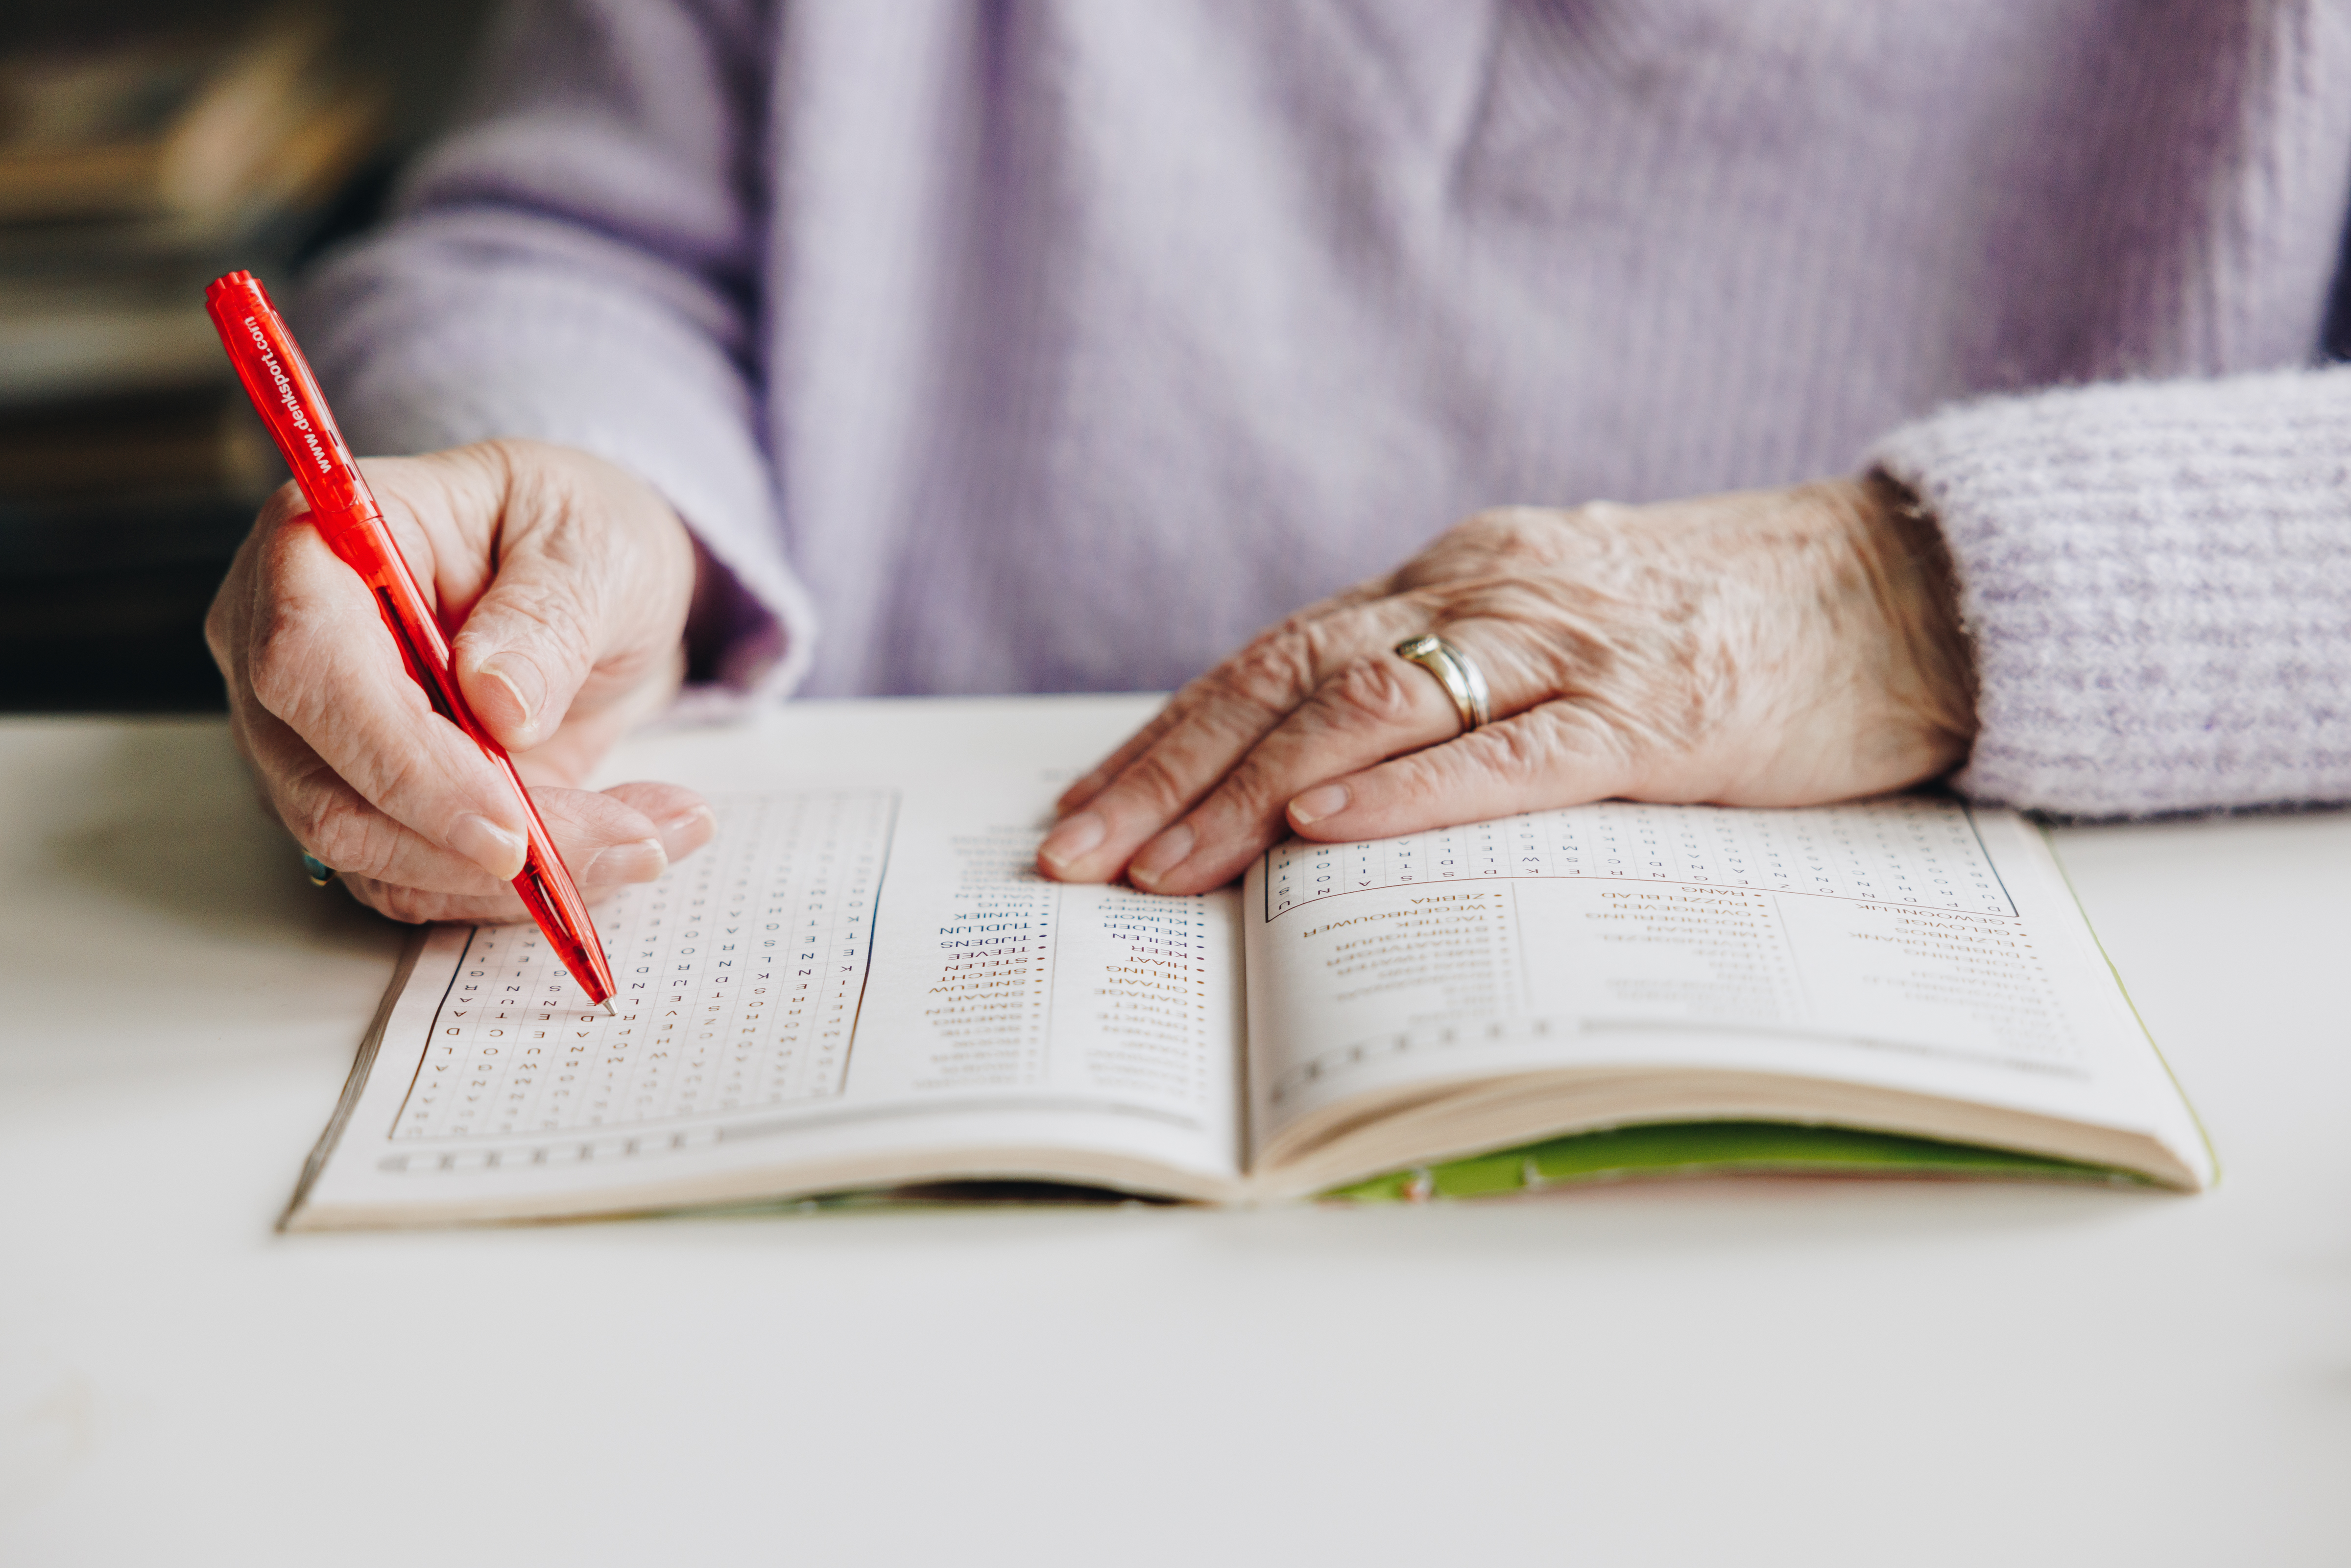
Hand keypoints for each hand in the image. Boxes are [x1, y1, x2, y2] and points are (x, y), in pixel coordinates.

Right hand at [207, 438, 717, 921]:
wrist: (590, 583)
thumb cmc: (573, 533)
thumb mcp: (592, 542)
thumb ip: (547, 612)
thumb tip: (497, 702)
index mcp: (318, 546)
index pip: (308, 667)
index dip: (401, 758)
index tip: (507, 822)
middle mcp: (286, 652)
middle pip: (332, 793)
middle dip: (482, 845)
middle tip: (631, 839)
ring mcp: (316, 742)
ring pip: (380, 858)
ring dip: (524, 877)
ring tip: (654, 835)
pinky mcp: (369, 806)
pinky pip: (425, 881)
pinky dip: (528, 886)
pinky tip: (626, 842)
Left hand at [1036, 476, 1976, 894]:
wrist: (1904, 586)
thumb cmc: (1725, 632)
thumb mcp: (1560, 643)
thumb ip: (1456, 692)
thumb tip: (1324, 795)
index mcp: (1457, 583)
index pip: (1274, 658)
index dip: (1166, 735)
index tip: (1080, 807)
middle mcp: (1487, 596)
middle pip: (1286, 680)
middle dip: (1166, 773)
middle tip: (1071, 855)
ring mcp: (1567, 648)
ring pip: (1371, 710)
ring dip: (1250, 794)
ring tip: (1161, 867)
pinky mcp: (1652, 710)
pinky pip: (1512, 756)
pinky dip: (1412, 795)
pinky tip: (1325, 836)